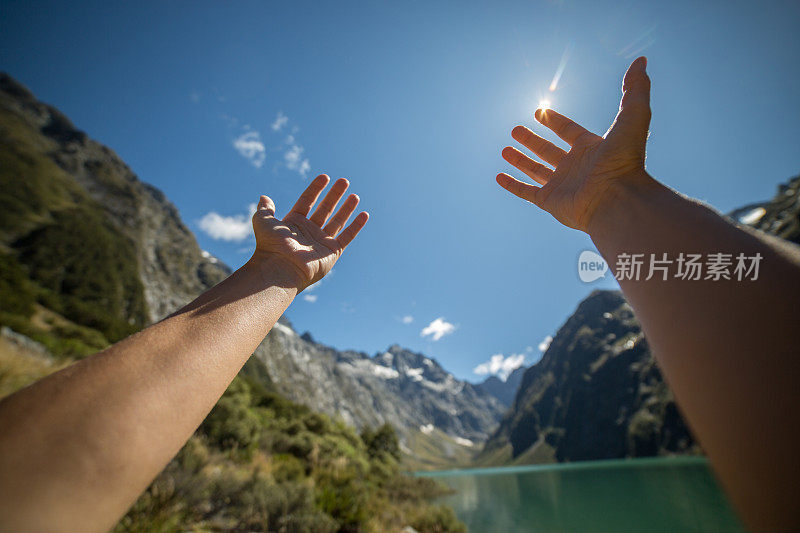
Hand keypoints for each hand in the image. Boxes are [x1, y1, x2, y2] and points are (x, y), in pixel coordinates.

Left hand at [251, 174, 368, 288]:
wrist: (280, 267)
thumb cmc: (270, 245)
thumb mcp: (263, 221)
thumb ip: (265, 208)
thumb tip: (264, 197)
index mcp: (294, 223)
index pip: (307, 201)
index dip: (316, 188)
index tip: (325, 177)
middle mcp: (309, 232)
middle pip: (325, 209)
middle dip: (335, 195)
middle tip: (344, 181)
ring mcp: (321, 242)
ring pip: (338, 221)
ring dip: (346, 208)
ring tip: (354, 195)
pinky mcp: (332, 252)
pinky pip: (347, 237)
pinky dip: (356, 226)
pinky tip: (364, 214)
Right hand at [497, 56, 651, 231]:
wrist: (618, 198)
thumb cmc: (625, 160)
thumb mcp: (634, 116)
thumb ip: (635, 89)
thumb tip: (641, 61)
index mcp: (591, 149)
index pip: (568, 131)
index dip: (554, 121)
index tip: (538, 112)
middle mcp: (575, 167)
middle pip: (548, 150)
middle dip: (532, 140)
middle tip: (515, 129)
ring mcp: (562, 186)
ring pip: (536, 170)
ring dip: (520, 159)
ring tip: (505, 149)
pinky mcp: (550, 202)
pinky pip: (526, 192)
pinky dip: (512, 185)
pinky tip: (499, 176)